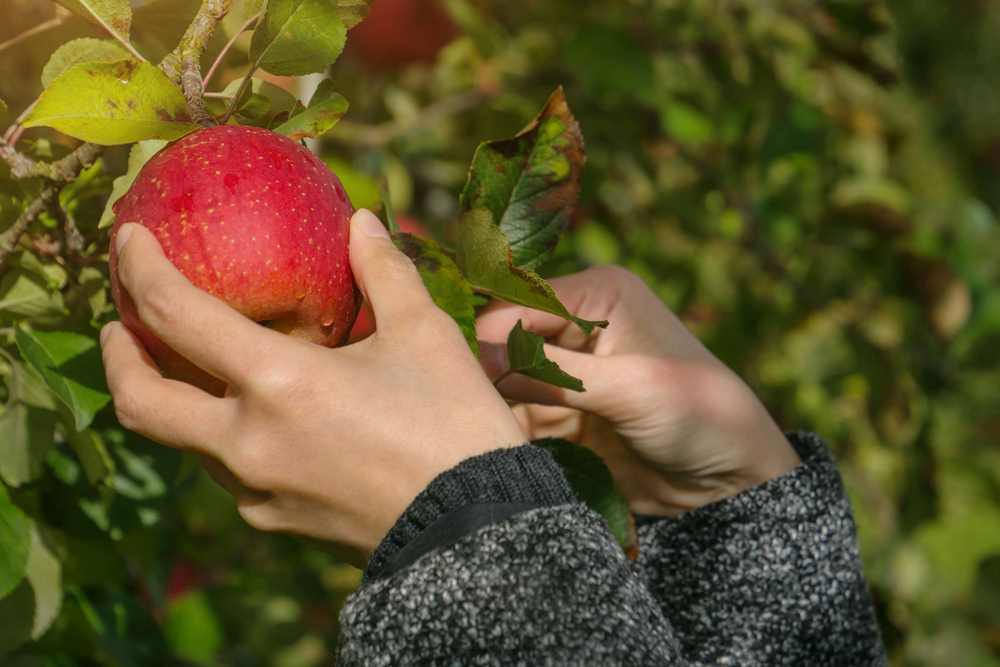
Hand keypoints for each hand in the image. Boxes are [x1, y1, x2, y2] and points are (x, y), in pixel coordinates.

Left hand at [101, 210, 525, 566]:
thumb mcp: (426, 334)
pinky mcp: (274, 520)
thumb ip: (384, 271)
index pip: (174, 315)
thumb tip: (362, 222)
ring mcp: (255, 489)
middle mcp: (248, 441)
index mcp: (279, 383)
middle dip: (117, 356)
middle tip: (120, 325)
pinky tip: (260, 421)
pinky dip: (223, 436)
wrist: (479, 529)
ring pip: (183, 441)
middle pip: (140, 401)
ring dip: (173, 398)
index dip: (140, 268)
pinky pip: (228, 473)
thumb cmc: (455, 422)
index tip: (129, 238)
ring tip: (197, 369)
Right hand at [476, 265, 800, 517]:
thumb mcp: (628, 388)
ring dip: (485, 402)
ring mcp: (563, 371)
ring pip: (499, 381)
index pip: (518, 304)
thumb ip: (551, 373)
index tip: (449, 367)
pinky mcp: (557, 413)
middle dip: (478, 369)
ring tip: (460, 424)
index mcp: (598, 294)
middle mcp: (574, 324)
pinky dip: (499, 429)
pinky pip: (512, 416)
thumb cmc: (698, 414)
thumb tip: (475, 361)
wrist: (730, 481)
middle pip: (501, 340)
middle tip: (446, 398)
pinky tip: (480, 442)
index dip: (483, 335)